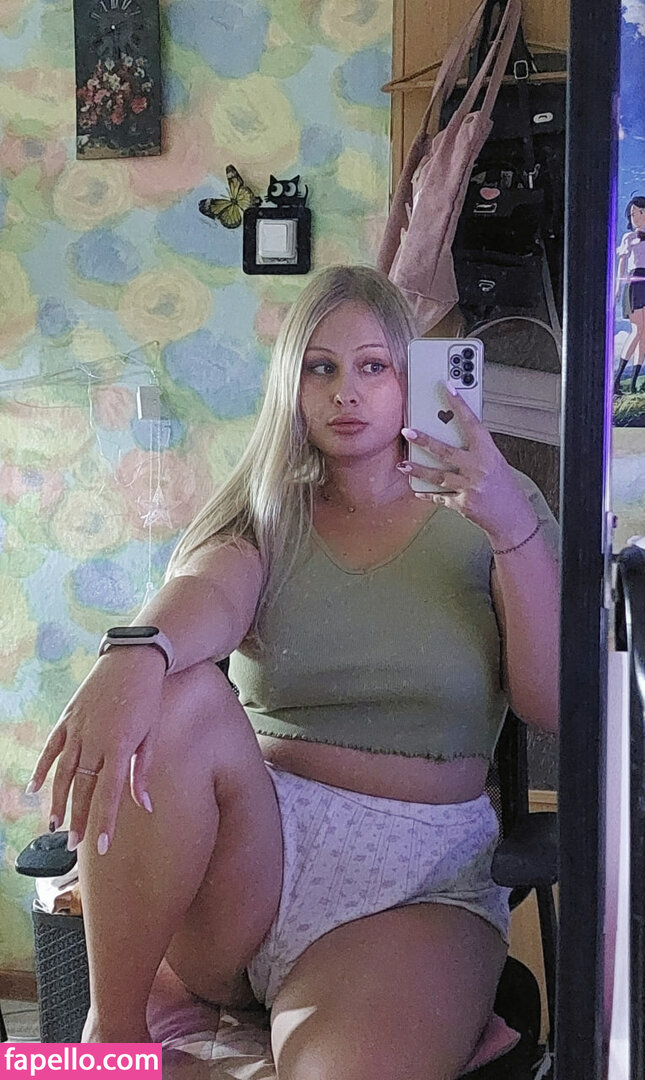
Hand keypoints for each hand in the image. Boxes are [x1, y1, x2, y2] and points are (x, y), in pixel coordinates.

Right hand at [25, 647, 166, 853]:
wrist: (133, 661)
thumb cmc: (147, 699)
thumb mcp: (150, 736)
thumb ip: (143, 773)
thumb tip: (145, 805)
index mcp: (119, 747)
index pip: (110, 794)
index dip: (105, 821)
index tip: (101, 845)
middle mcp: (95, 741)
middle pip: (83, 788)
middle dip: (79, 819)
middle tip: (74, 845)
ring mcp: (78, 729)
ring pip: (64, 773)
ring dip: (58, 800)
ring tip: (55, 825)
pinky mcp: (68, 718)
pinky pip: (51, 748)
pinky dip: (41, 768)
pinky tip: (33, 788)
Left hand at [400, 385, 537, 547]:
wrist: (513, 518)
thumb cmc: (506, 488)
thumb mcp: (496, 462)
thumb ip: (477, 450)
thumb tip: (455, 436)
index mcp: (489, 454)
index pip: (472, 423)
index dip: (459, 405)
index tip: (447, 388)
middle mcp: (478, 469)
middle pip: (446, 451)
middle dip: (424, 441)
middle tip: (407, 431)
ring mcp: (469, 488)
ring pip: (437, 476)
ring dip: (417, 470)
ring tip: (403, 465)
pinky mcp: (462, 504)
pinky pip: (440, 497)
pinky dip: (428, 494)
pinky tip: (417, 489)